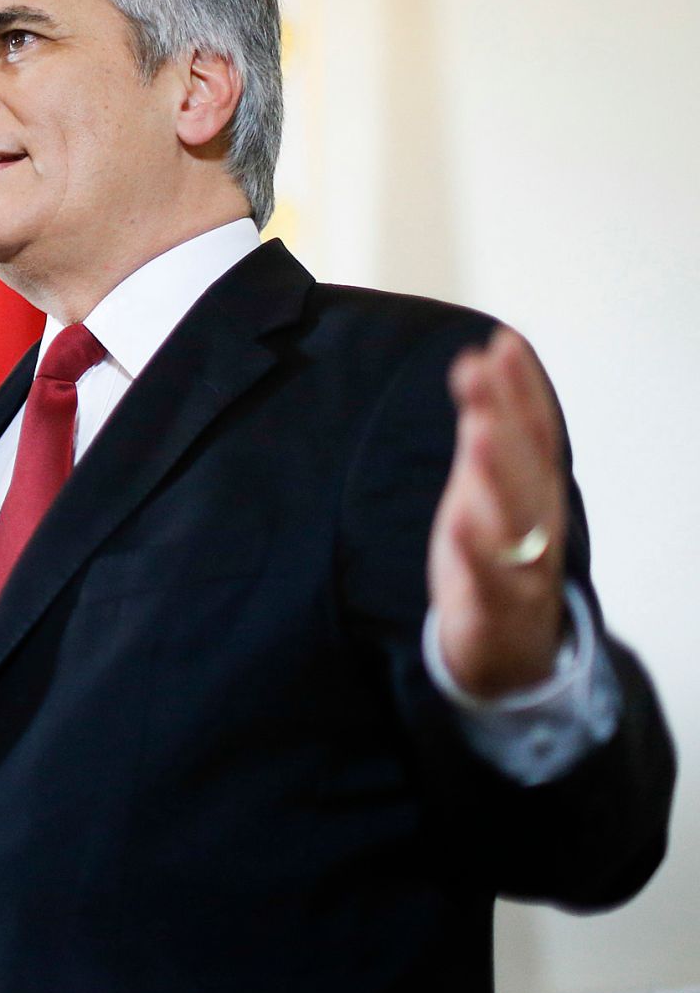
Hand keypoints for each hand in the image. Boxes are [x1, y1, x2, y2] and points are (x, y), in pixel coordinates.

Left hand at [428, 327, 567, 697]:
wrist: (508, 649)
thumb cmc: (497, 553)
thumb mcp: (490, 485)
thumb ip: (487, 426)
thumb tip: (479, 357)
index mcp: (534, 492)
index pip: (534, 433)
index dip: (521, 387)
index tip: (501, 343)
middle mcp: (535, 525)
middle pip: (524, 467)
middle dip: (505, 417)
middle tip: (480, 372)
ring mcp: (517, 570)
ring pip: (513, 521)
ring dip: (496, 474)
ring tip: (477, 432)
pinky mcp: (490, 612)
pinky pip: (486, 584)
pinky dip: (474, 555)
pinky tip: (457, 525)